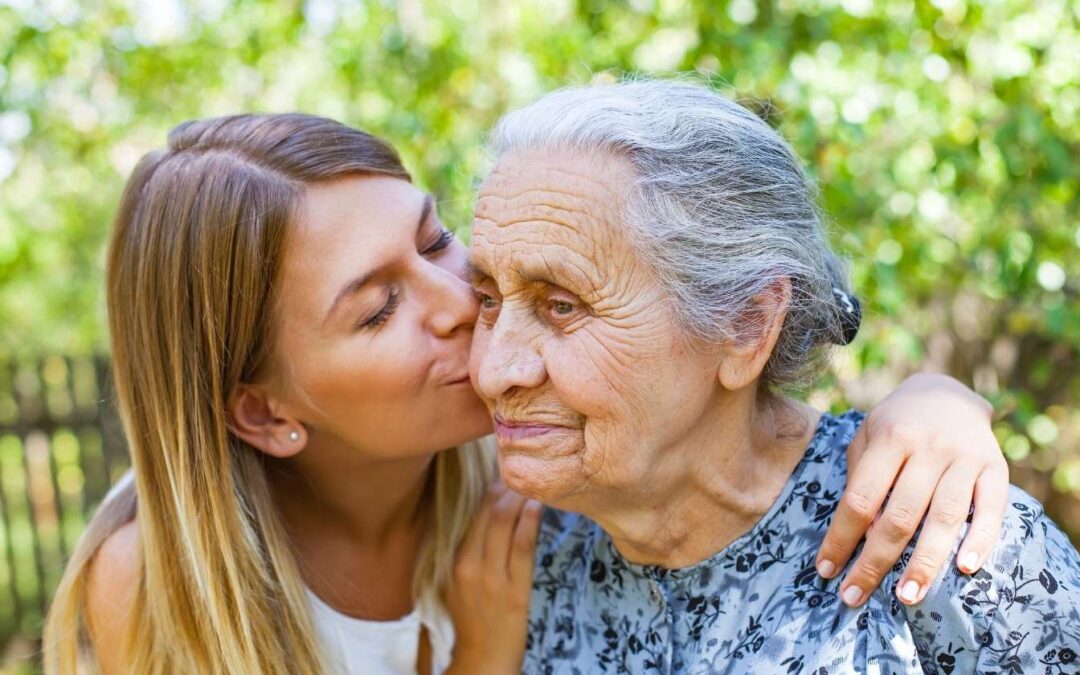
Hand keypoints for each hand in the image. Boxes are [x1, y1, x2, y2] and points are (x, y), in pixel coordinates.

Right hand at [445, 482, 541, 673]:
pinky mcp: (514, 590)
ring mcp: (491, 577)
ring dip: (519, 498)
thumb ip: (469, 552)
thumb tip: (487, 519)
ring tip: (533, 483)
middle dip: (506, 488)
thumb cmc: (473, 620)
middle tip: (523, 472)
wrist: (482, 659)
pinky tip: (538, 505)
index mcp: (454, 561)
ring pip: (504, 524)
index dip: (489, 491)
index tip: (505, 475)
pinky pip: (522, 546)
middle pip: (488, 514)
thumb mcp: (460, 583)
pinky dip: (530, 521)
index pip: (473, 515)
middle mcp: (469, 565)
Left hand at [816, 373, 1007, 607]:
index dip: (840, 537)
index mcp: (889, 439)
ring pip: (945, 517)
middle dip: (875, 561)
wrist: (947, 392)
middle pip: (900, 515)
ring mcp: (965, 458)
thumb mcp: (866, 439)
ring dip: (925, 562)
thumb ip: (860, 479)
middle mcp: (928, 448)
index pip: (860, 498)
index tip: (825, 570)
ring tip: (907, 596)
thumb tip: (858, 532)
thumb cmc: (895, 425)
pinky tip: (965, 568)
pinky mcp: (996, 468)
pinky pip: (991, 509)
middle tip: (855, 596)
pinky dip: (981, 540)